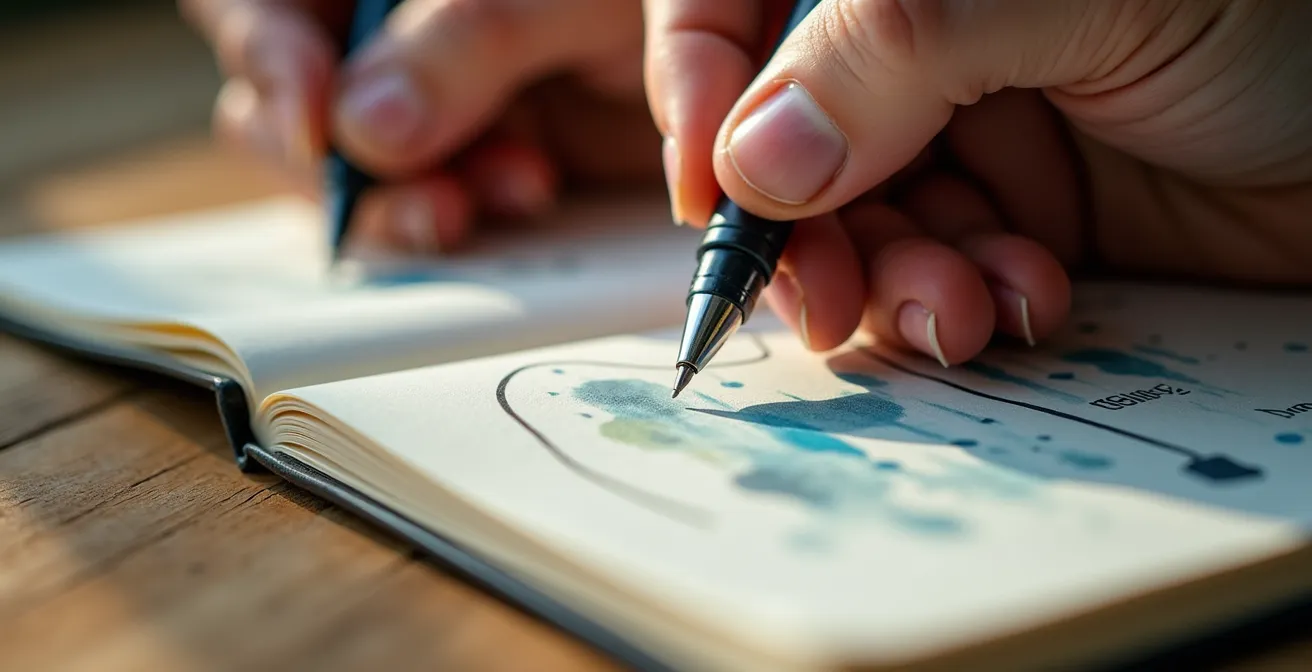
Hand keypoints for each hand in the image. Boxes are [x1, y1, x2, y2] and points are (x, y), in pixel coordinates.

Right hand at [180, 0, 662, 252]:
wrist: (741, 54)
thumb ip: (464, 36)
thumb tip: (362, 131)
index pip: (256, 7)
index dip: (261, 52)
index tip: (314, 117)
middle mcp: (391, 41)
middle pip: (286, 107)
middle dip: (347, 165)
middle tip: (432, 189)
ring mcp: (431, 108)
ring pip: (358, 176)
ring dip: (413, 200)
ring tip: (509, 189)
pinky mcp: (477, 164)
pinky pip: (433, 210)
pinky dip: (469, 221)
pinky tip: (527, 199)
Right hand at [644, 0, 1311, 364]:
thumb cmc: (1280, 11)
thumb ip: (897, 50)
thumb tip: (754, 163)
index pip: (737, 0)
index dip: (699, 83)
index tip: (711, 188)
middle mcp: (923, 37)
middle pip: (782, 135)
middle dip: (803, 233)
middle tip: (832, 303)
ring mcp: (969, 124)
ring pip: (856, 222)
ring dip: (892, 285)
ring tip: (959, 313)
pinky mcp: (1020, 213)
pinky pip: (936, 270)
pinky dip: (962, 303)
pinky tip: (1021, 303)